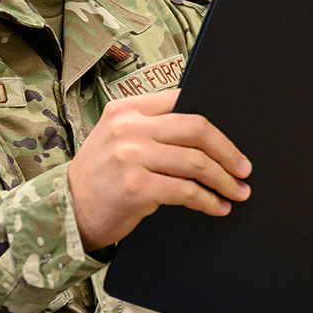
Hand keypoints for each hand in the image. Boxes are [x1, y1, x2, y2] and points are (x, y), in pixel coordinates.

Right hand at [68, 89, 250, 251]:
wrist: (68, 210)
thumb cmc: (99, 176)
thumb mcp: (115, 138)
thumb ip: (149, 127)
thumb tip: (203, 135)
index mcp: (126, 109)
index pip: (182, 102)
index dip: (214, 125)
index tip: (230, 143)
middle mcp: (128, 127)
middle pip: (196, 128)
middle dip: (228, 151)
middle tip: (244, 168)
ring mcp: (131, 156)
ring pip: (196, 162)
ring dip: (224, 180)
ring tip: (237, 192)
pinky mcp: (136, 187)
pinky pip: (187, 191)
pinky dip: (208, 201)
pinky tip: (217, 207)